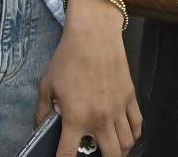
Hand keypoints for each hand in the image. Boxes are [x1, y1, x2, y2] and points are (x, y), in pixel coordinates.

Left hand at [38, 5, 139, 156]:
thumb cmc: (67, 58)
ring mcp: (118, 109)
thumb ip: (43, 112)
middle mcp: (100, 118)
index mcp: (75, 117)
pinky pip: (137, 124)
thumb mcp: (47, 85)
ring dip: (119, 151)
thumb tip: (40, 128)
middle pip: (110, 155)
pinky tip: (126, 135)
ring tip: (111, 150)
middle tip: (94, 156)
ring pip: (127, 143)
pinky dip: (133, 135)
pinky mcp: (130, 97)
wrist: (94, 34)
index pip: (68, 154)